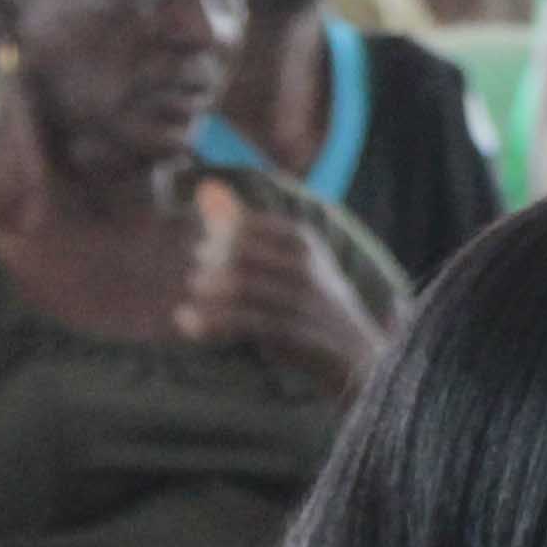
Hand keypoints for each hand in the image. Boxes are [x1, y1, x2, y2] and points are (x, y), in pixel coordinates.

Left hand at [175, 176, 388, 394]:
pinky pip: (243, 322)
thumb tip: (204, 188)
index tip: (201, 252)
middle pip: (240, 255)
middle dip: (209, 266)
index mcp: (302, 240)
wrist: (359, 357)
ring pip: (240, 288)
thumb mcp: (286, 259)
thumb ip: (244, 227)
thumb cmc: (313, 304)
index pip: (246, 225)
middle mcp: (305, 265)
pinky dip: (209, 323)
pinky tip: (188, 323)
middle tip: (195, 281)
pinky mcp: (294, 333)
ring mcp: (302, 300)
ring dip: (207, 297)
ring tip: (189, 304)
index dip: (217, 237)